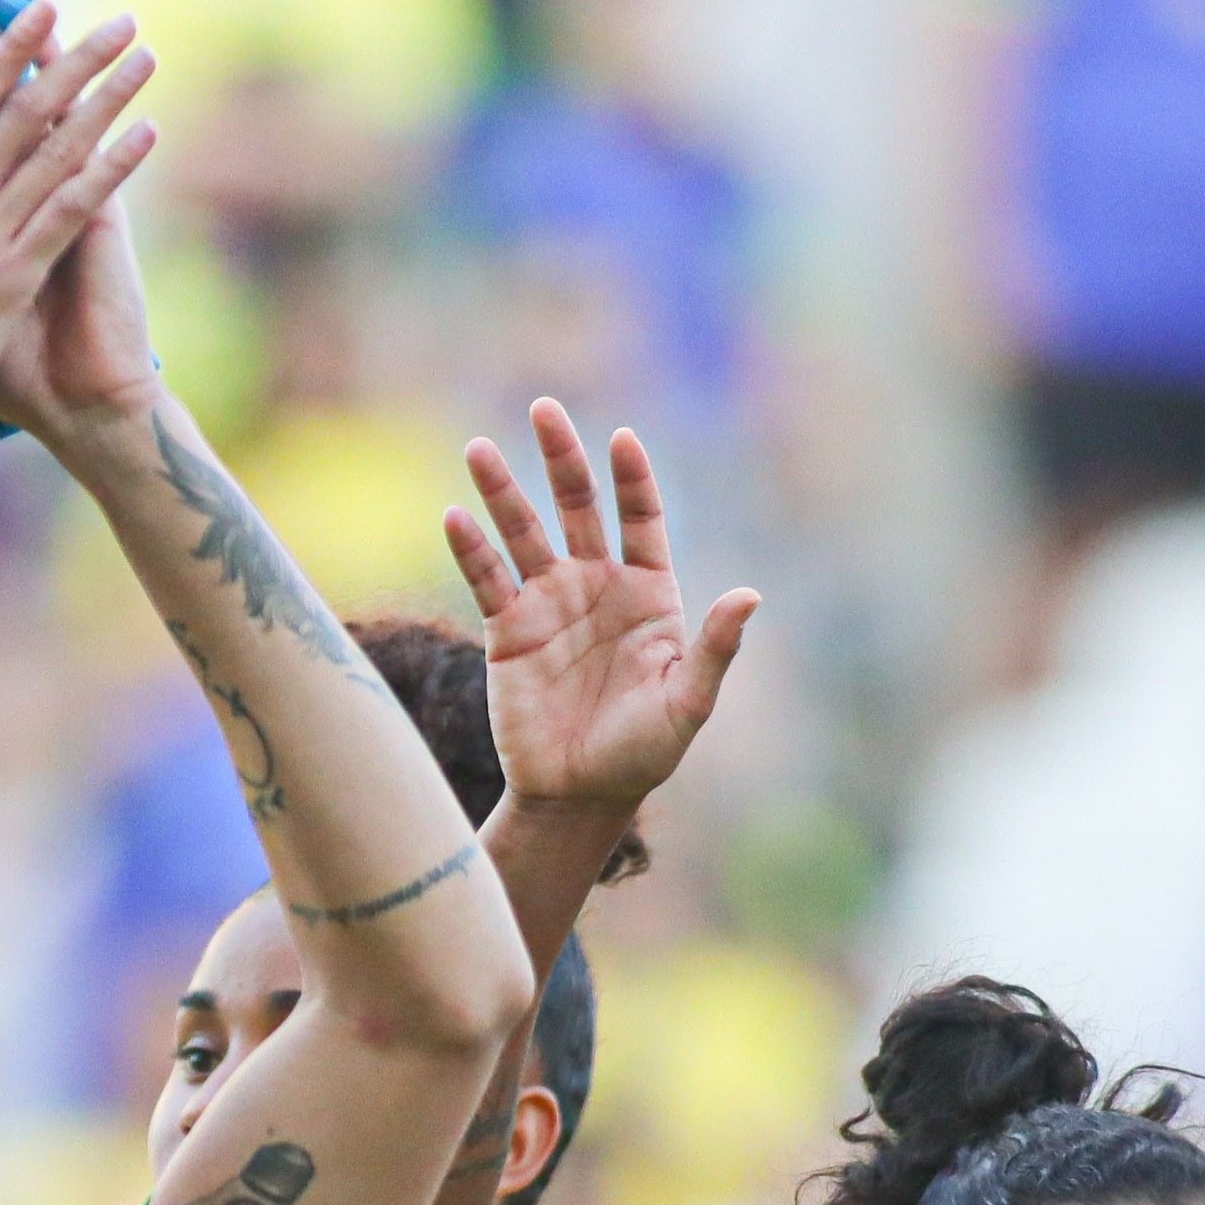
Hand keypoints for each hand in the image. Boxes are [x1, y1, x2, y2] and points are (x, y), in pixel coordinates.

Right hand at [0, 0, 157, 456]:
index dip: (6, 51)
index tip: (39, 10)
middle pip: (24, 112)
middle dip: (74, 60)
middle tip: (118, 21)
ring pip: (55, 149)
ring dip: (106, 99)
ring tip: (144, 59)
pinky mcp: (9, 278)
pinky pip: (71, 209)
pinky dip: (111, 169)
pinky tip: (146, 135)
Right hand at [446, 403, 757, 812]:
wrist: (579, 795)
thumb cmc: (642, 752)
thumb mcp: (689, 703)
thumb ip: (715, 647)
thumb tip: (750, 594)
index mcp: (648, 594)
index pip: (640, 517)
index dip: (633, 479)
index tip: (623, 439)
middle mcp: (596, 587)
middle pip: (577, 506)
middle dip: (561, 457)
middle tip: (544, 409)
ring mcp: (548, 605)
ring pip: (524, 533)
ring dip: (502, 491)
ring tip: (478, 448)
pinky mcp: (506, 632)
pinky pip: (487, 580)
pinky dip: (471, 549)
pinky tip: (455, 517)